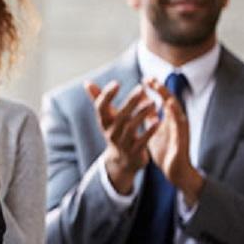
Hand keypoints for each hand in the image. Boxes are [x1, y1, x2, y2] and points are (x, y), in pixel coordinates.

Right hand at [86, 80, 157, 194]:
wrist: (120, 162)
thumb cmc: (114, 132)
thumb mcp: (105, 118)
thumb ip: (97, 99)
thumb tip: (86, 82)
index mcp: (104, 122)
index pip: (101, 107)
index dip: (107, 95)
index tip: (116, 83)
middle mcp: (111, 132)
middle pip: (120, 116)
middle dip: (130, 102)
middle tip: (141, 88)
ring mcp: (123, 143)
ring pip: (132, 127)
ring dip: (142, 114)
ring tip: (154, 102)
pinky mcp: (135, 151)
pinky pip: (143, 140)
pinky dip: (150, 131)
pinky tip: (158, 120)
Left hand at [144, 78, 203, 205]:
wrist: (174, 171)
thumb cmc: (166, 150)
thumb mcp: (154, 131)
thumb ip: (151, 118)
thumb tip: (145, 105)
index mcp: (169, 119)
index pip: (163, 100)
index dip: (155, 89)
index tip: (145, 78)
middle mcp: (177, 122)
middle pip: (170, 101)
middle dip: (161, 90)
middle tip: (151, 79)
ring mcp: (181, 131)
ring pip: (177, 112)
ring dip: (169, 100)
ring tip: (161, 90)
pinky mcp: (182, 141)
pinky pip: (180, 128)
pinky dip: (175, 118)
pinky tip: (170, 110)